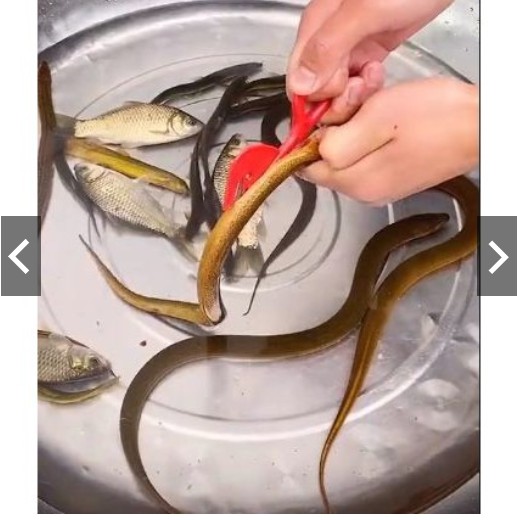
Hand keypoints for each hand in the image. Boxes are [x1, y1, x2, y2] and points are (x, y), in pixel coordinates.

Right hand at [288, 0, 453, 121]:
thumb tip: (299, 85)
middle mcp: (326, 39)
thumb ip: (328, 47)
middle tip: (362, 80)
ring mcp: (347, 45)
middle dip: (338, 96)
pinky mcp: (369, 50)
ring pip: (336, 88)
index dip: (317, 96)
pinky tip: (378, 72)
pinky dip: (366, 85)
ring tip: (373, 74)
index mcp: (315, 26)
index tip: (342, 89)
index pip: (298, 80)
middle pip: (316, 89)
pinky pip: (356, 81)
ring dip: (354, 92)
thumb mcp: (364, 11)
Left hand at [300, 77, 478, 204]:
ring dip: (352, 130)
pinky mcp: (393, 178)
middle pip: (326, 162)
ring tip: (376, 108)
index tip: (329, 115)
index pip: (307, 168)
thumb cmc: (434, 118)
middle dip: (334, 130)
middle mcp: (365, 193)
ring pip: (345, 157)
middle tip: (357, 105)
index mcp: (356, 183)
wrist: (481, 126)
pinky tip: (386, 119)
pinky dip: (368, 136)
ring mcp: (380, 188)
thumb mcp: (375, 120)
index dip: (311, 138)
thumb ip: (337, 142)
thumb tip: (312, 152)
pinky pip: (365, 157)